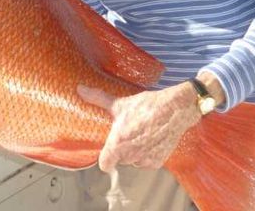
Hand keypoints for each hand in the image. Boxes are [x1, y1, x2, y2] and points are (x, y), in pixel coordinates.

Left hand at [78, 82, 200, 170]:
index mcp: (117, 145)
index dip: (105, 158)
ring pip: (134, 160)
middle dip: (122, 149)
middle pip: (120, 160)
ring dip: (135, 152)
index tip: (107, 149)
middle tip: (127, 134)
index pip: (105, 164)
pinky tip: (151, 138)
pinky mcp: (158, 161)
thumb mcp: (120, 103)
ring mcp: (145, 160)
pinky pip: (147, 161)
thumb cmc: (146, 107)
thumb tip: (80, 89)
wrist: (174, 110)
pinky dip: (148, 153)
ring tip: (139, 134)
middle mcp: (130, 156)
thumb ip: (98, 99)